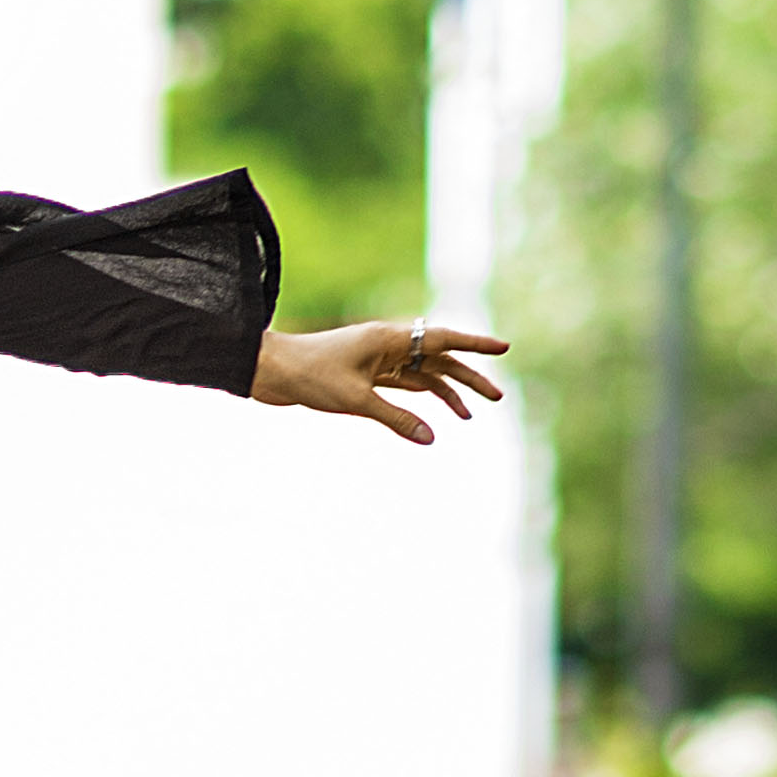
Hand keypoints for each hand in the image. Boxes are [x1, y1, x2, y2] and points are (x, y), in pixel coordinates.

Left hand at [250, 316, 508, 443]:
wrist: (271, 372)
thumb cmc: (309, 377)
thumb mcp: (356, 401)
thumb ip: (396, 419)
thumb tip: (431, 438)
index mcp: (389, 339)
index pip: (443, 338)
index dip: (476, 345)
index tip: (505, 348)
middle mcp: (388, 345)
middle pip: (439, 358)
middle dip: (469, 377)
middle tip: (497, 397)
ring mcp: (377, 360)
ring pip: (422, 374)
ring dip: (447, 392)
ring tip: (471, 414)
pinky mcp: (365, 375)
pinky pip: (403, 385)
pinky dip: (422, 399)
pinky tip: (438, 416)